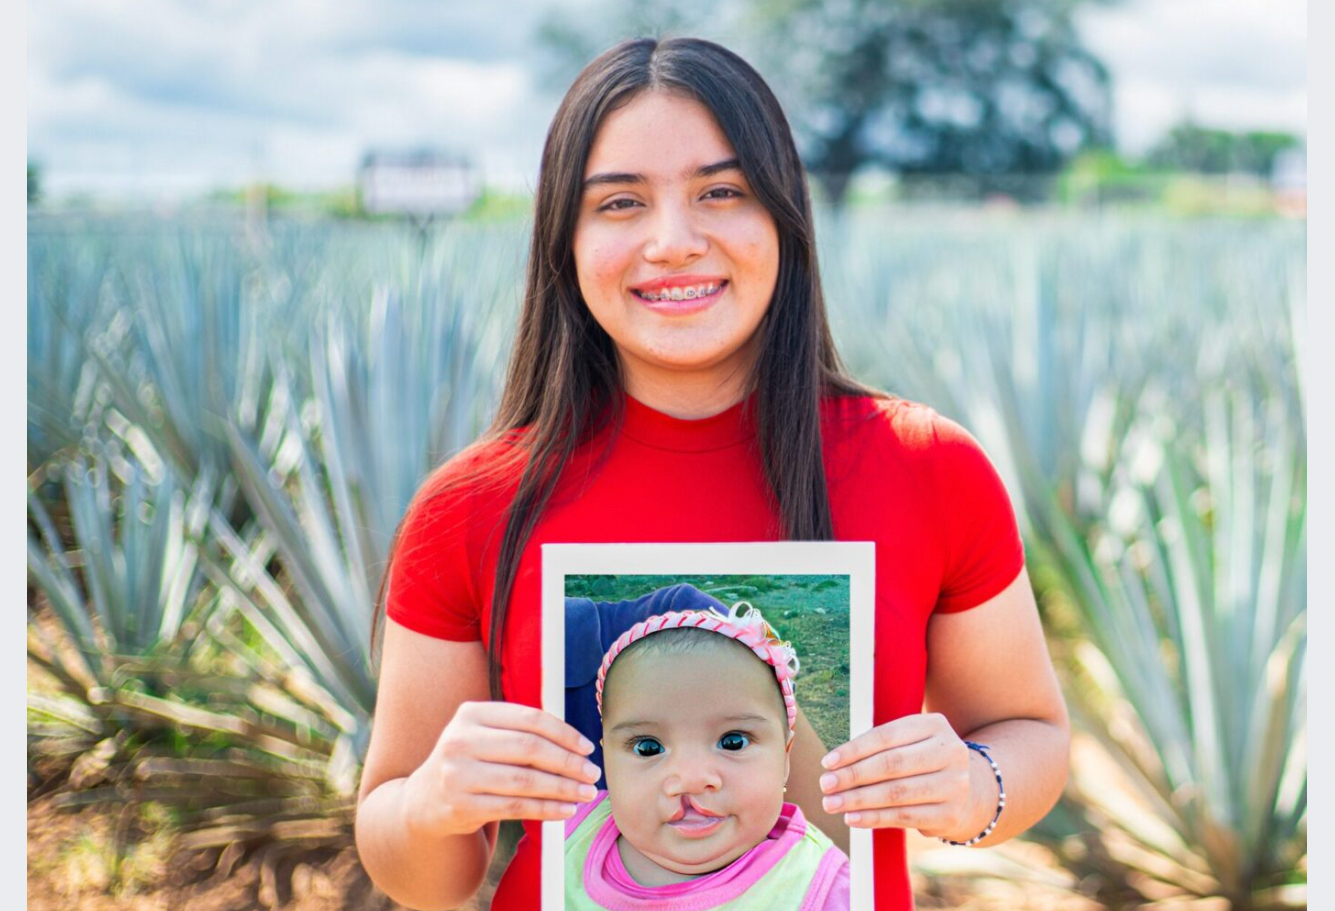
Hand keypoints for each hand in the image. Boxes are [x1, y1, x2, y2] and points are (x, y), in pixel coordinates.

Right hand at [402, 701, 601, 838]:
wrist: (424, 801)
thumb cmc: (469, 761)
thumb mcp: (484, 735)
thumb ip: (520, 731)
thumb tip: (577, 743)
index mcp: (471, 713)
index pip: (529, 719)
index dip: (564, 733)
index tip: (587, 747)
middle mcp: (460, 740)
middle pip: (529, 749)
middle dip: (568, 762)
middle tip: (592, 773)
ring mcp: (457, 774)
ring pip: (525, 781)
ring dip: (563, 788)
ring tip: (586, 793)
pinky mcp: (461, 805)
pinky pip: (515, 807)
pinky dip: (546, 809)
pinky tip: (566, 810)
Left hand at [817, 713, 993, 839]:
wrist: (969, 792)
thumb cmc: (923, 762)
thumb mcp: (910, 743)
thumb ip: (880, 747)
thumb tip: (835, 764)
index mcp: (934, 725)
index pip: (886, 736)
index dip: (854, 750)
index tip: (828, 762)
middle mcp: (950, 751)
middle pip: (891, 764)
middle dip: (852, 776)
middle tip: (825, 785)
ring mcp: (955, 784)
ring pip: (896, 793)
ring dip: (858, 800)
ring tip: (832, 804)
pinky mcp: (950, 814)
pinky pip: (904, 817)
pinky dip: (874, 818)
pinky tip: (853, 818)